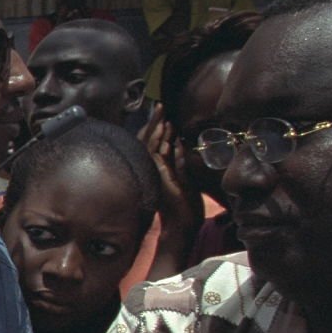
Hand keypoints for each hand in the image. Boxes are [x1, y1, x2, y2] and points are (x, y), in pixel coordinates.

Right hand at [140, 110, 205, 252]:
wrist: (181, 225)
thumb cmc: (183, 206)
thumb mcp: (182, 178)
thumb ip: (179, 161)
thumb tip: (179, 144)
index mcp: (155, 169)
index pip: (152, 144)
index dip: (155, 128)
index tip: (162, 115)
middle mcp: (150, 170)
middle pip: (148, 141)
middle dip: (154, 123)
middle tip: (159, 106)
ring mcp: (154, 173)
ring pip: (151, 146)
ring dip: (157, 129)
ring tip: (162, 114)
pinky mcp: (161, 176)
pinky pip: (160, 156)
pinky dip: (162, 143)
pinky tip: (167, 130)